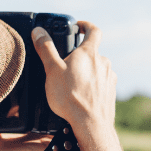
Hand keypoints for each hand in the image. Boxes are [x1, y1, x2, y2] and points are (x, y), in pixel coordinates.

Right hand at [31, 21, 116, 136]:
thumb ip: (46, 49)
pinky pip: (102, 83)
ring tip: (73, 84)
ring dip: (88, 72)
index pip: (93, 30)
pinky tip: (83, 96)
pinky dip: (93, 85)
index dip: (85, 26)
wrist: (91, 124)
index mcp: (90, 53)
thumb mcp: (52, 70)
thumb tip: (39, 31)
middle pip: (93, 52)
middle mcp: (103, 63)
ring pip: (98, 69)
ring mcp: (109, 78)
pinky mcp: (111, 92)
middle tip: (67, 64)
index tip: (78, 27)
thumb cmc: (71, 97)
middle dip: (81, 55)